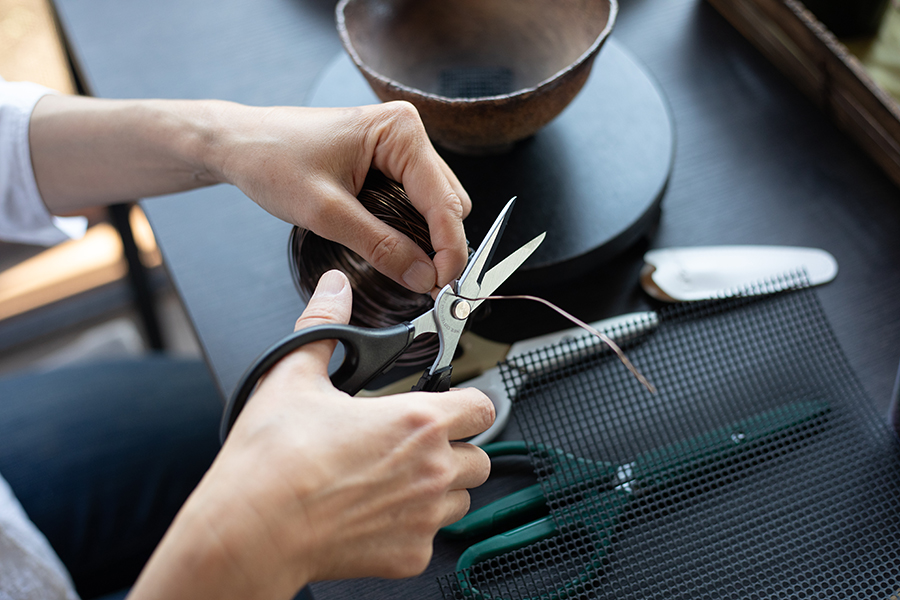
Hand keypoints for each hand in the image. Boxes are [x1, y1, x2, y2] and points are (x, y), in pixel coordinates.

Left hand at [31, 95, 469, 293]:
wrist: (239, 145)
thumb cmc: (272, 161)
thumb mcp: (326, 213)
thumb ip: (380, 246)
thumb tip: (422, 276)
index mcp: (399, 132)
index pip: (442, 199)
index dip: (449, 246)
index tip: (444, 283)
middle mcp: (406, 133)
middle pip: (448, 201)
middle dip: (442, 244)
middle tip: (427, 284)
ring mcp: (398, 146)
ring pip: (436, 202)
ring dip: (431, 238)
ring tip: (415, 272)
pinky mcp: (387, 161)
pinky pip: (417, 199)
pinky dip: (415, 227)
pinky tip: (401, 249)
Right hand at [128, 270, 493, 599]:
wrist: (252, 529)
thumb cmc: (274, 461)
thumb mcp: (294, 376)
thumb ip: (323, 326)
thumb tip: (333, 290)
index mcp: (417, 422)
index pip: (482, 407)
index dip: (467, 403)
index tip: (448, 406)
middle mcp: (432, 470)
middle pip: (480, 457)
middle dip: (455, 449)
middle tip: (414, 447)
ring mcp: (425, 517)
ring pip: (462, 499)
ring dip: (440, 489)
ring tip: (392, 480)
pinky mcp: (410, 556)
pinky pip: (430, 538)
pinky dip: (412, 527)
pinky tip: (373, 514)